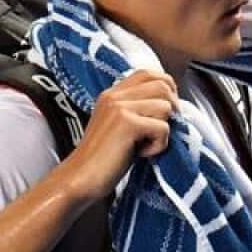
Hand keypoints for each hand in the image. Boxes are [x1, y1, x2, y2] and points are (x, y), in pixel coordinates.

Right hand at [61, 69, 178, 200]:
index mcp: (112, 94)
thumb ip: (137, 110)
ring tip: (143, 145)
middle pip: (163, 85)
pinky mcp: (127, 124)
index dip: (166, 88)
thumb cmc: (103, 159)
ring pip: (165, 107)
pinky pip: (162, 128)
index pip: (149, 73)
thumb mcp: (118, 126)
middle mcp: (114, 95)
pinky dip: (158, 146)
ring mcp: (119, 107)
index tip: (163, 112)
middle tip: (158, 132)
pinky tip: (141, 154)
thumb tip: (171, 105)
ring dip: (162, 131)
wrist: (80, 179)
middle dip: (171, 110)